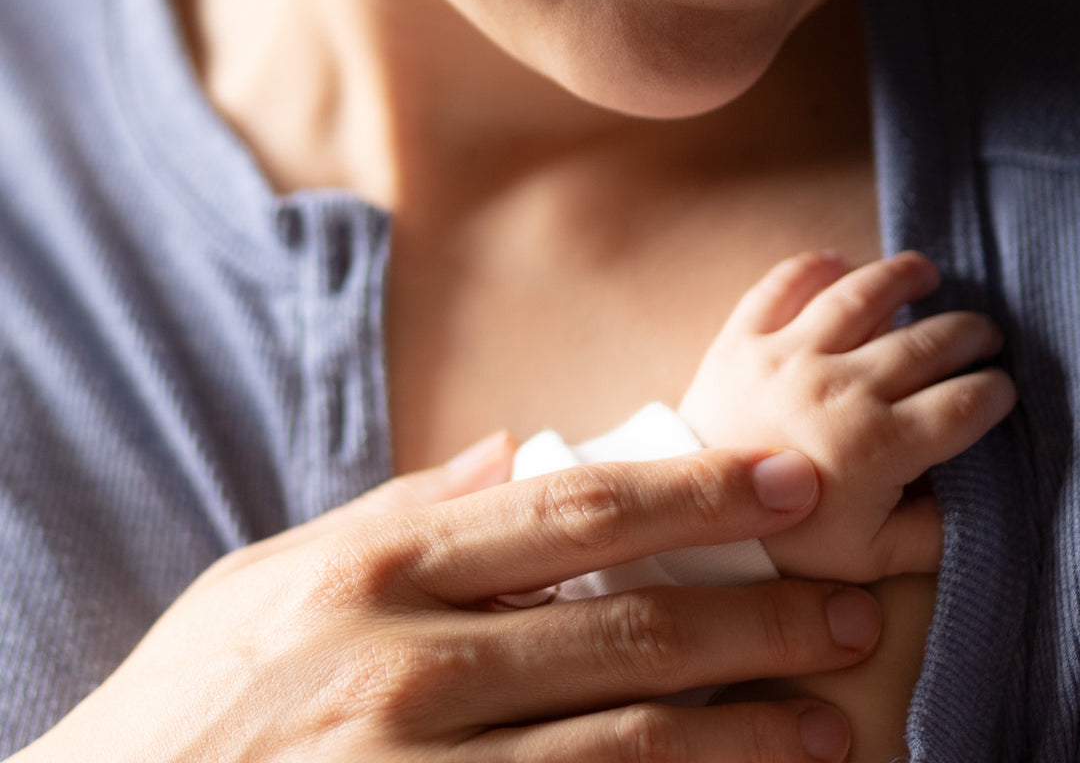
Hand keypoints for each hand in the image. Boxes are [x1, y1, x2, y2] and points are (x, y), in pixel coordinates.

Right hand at [16, 435, 879, 762]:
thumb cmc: (189, 700)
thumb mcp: (266, 575)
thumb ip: (392, 509)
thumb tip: (506, 449)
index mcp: (379, 567)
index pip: (571, 510)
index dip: (696, 491)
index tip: (787, 479)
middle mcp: (409, 661)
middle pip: (624, 626)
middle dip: (754, 614)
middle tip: (849, 603)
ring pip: (623, 745)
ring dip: (743, 732)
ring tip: (828, 720)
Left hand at [678, 248, 1016, 580]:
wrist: (696, 526)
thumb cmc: (790, 544)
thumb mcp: (874, 557)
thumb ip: (935, 531)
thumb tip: (974, 494)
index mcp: (879, 446)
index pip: (962, 404)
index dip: (994, 392)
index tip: (1001, 389)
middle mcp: (839, 389)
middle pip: (927, 342)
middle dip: (969, 334)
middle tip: (985, 334)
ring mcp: (788, 356)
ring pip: (862, 294)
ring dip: (902, 277)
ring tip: (927, 274)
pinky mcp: (742, 337)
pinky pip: (783, 283)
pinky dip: (814, 265)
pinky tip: (840, 263)